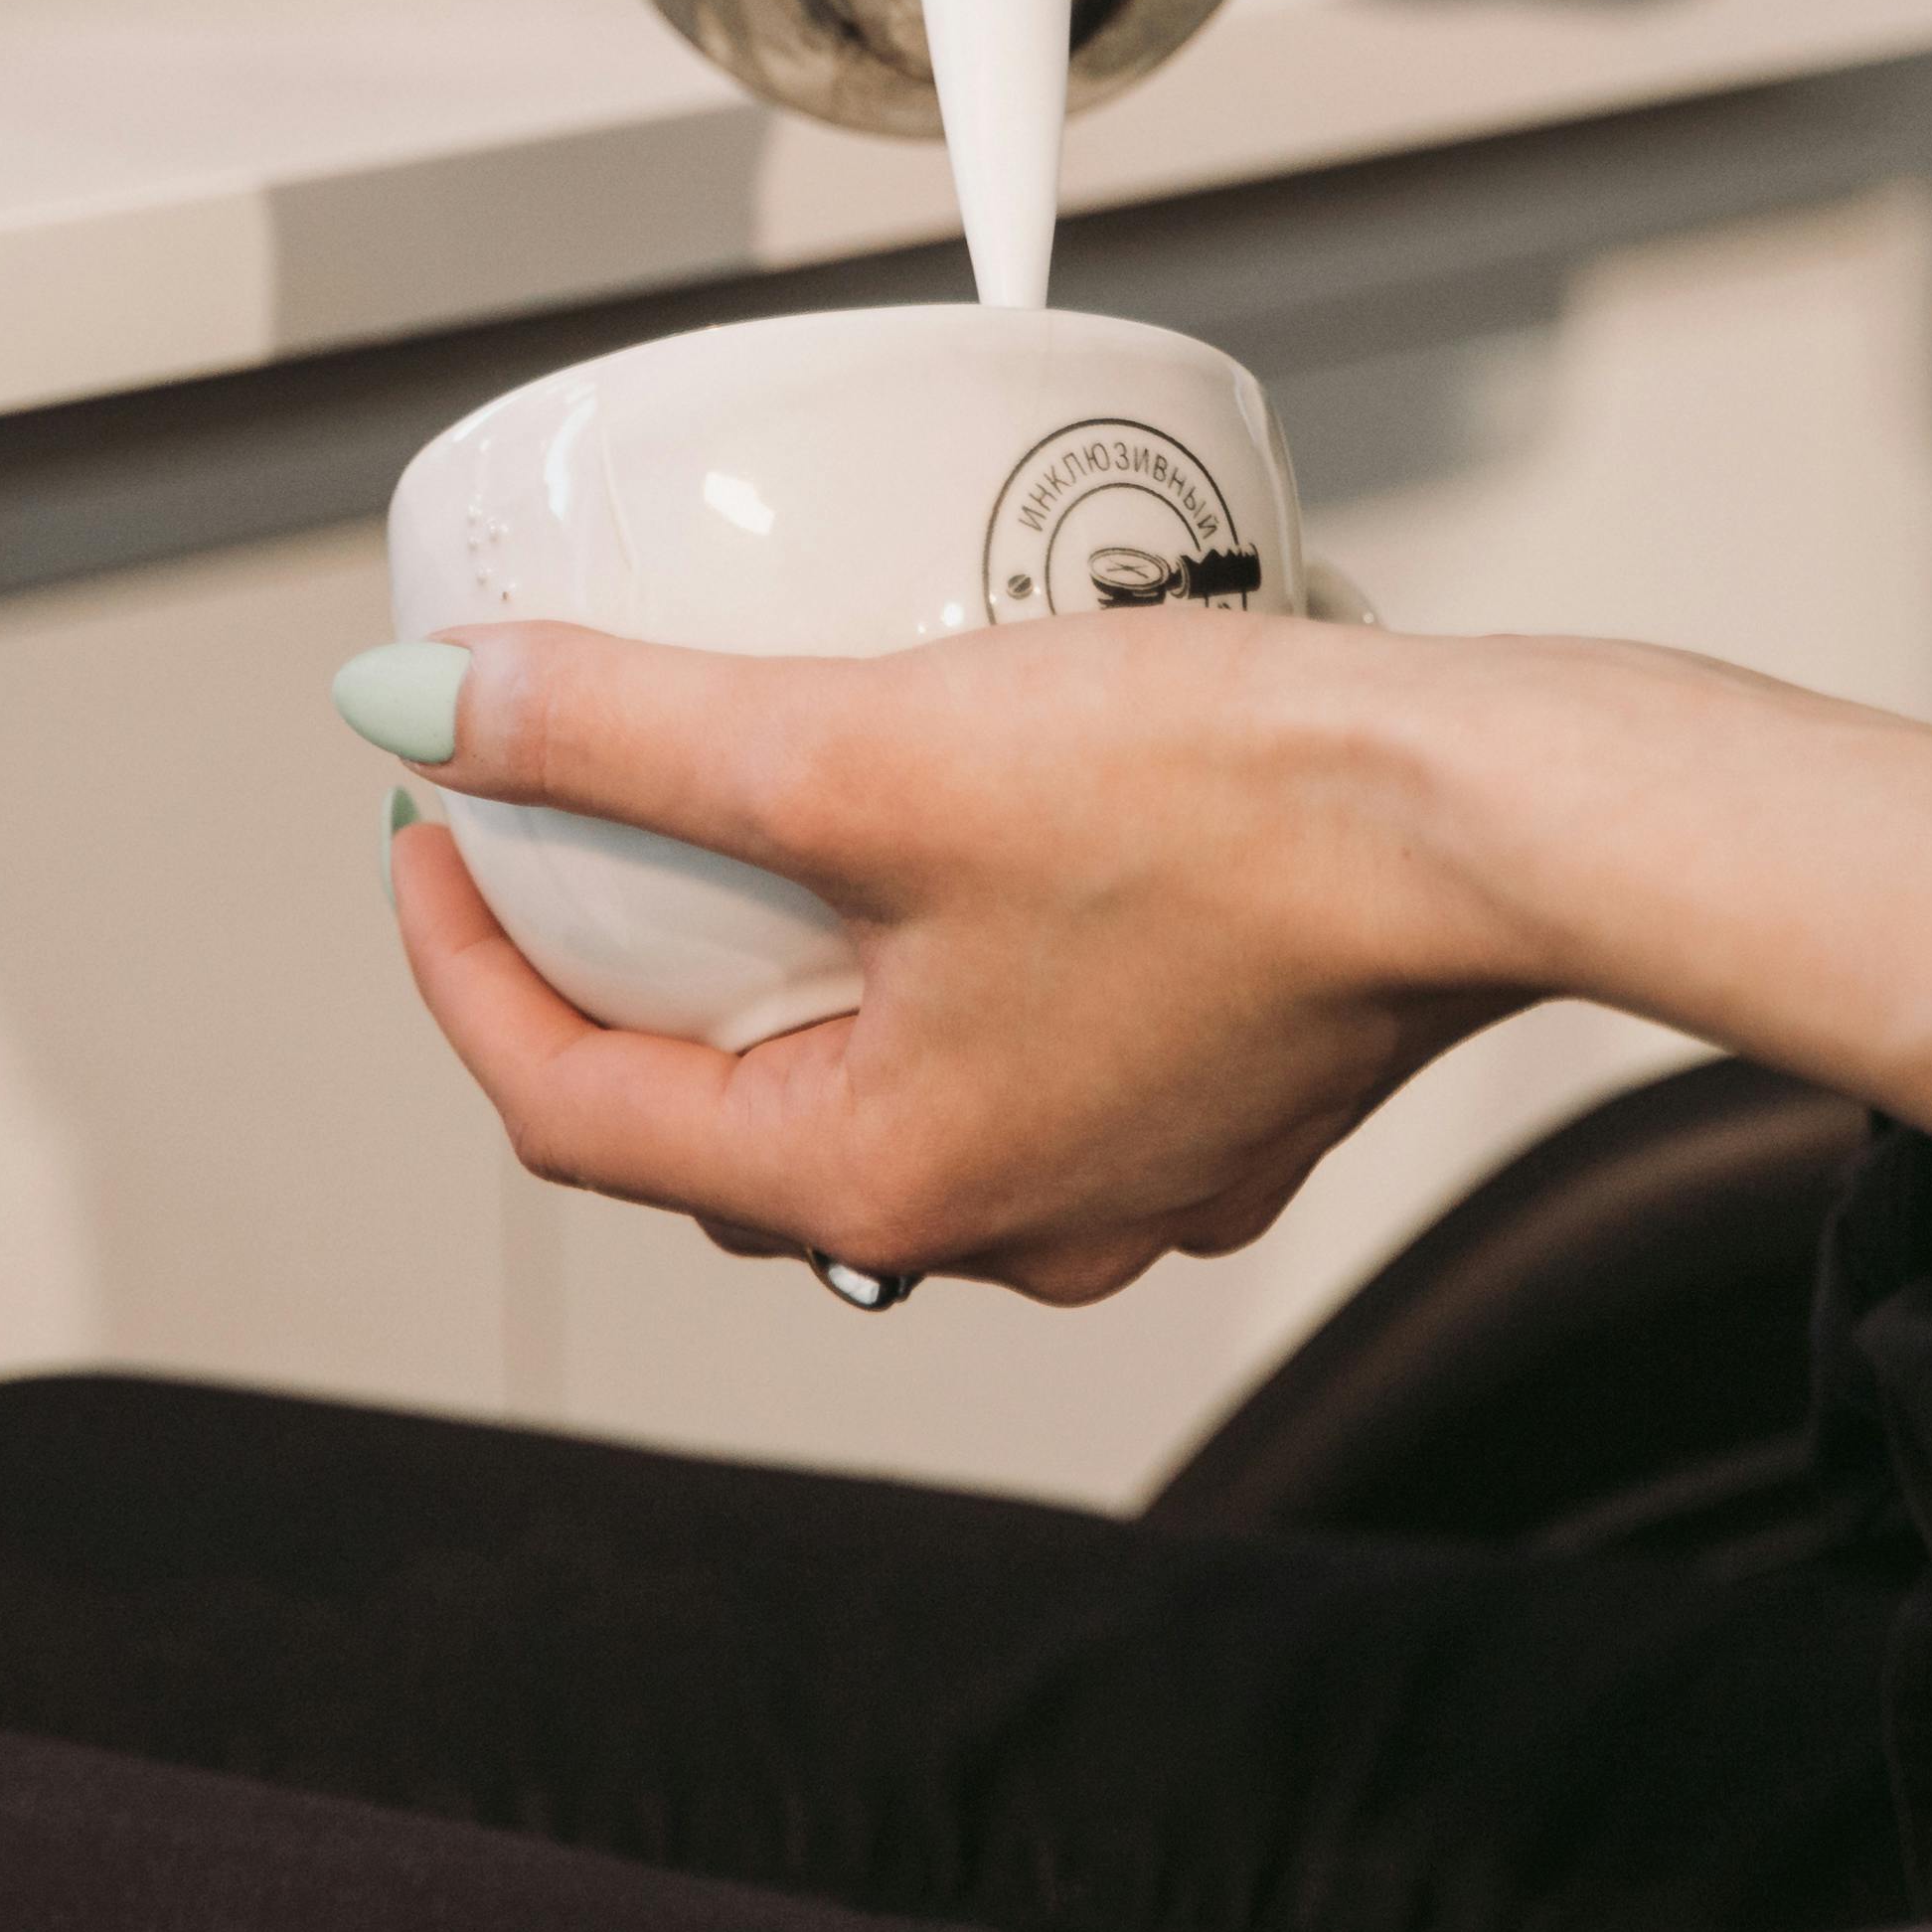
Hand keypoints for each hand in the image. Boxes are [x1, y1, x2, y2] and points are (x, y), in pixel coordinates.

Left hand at [386, 612, 1546, 1300]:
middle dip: (623, 972)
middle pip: (718, 1113)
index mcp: (887, 1181)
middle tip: (573, 818)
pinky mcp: (1219, 1097)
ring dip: (796, 969)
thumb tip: (434, 707)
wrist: (1497, 818)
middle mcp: (1002, 1223)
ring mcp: (1122, 1177)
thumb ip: (626, 730)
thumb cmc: (1234, 813)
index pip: (570, 1108)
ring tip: (765, 811)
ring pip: (880, 1082)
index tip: (435, 827)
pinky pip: (1022, 1042)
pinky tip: (977, 829)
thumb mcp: (864, 749)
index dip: (464, 960)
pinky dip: (951, 951)